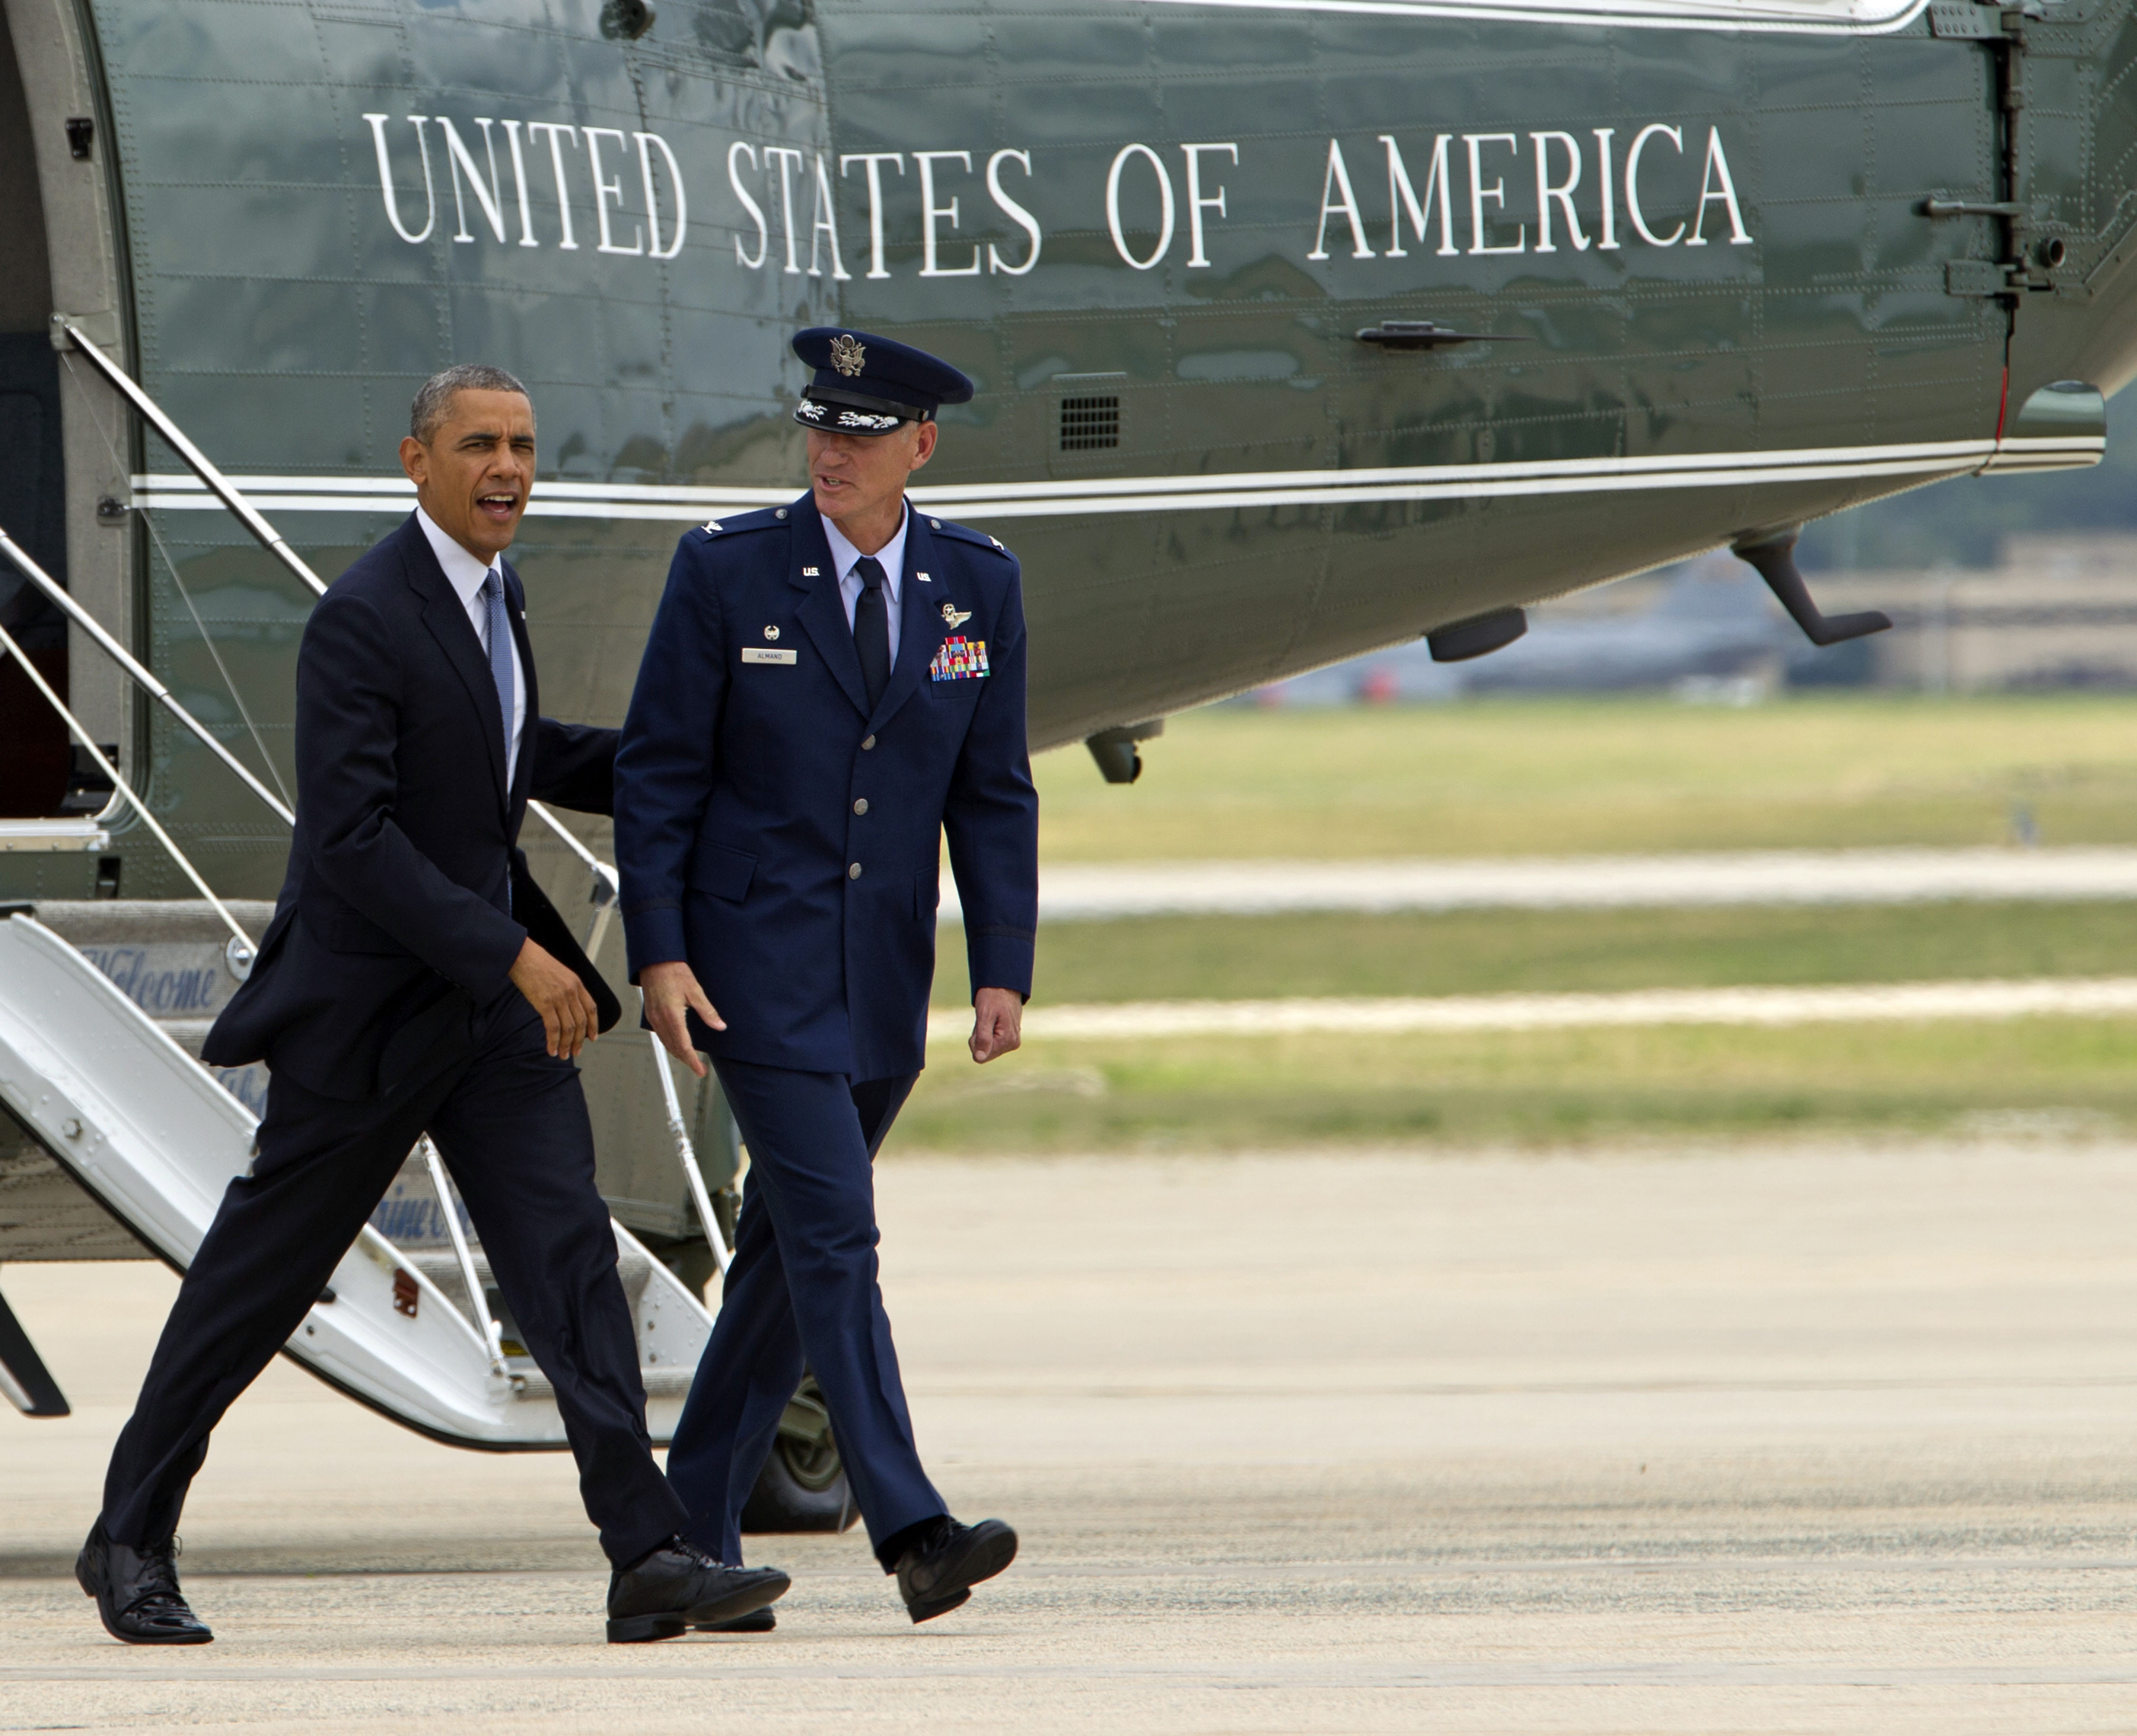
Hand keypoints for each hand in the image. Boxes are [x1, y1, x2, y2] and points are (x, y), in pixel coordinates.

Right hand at [509, 937, 599, 1059]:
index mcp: (577, 983)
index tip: (593, 1037)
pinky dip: (553, 1041)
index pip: (591, 1008)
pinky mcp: (544, 1003)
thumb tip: (567, 1007)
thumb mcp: (559, 973)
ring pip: (568, 1028)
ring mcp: (559, 997)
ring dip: (566, 1044)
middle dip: (579, 1040)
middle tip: (576, 1052)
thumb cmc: (536, 962)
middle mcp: (571, 991)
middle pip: (581, 1022)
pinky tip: (551, 1049)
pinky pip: (553, 1028)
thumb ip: (567, 988)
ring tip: (563, 1054)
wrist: (521, 955)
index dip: (593, 1025)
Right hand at [641, 959, 723, 1076]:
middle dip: (686, 1060)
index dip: (692, 1061)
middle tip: (698, 1068)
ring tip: (689, 1059)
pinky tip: (676, 1043)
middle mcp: (660, 1019)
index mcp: (672, 1015)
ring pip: (666, 1043)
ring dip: (677, 1053)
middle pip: (674, 1048)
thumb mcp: (695, 991)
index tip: (700, 1070)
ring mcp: (653, 1018)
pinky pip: (660, 1035)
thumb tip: (719, 1025)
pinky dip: (669, 1043)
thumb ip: (707, 1011)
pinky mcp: (651, 1014)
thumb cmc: (674, 972)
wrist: (655, 961)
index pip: (683, 1046)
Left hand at [970, 986, 1022, 1063]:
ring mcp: (1013, 1041)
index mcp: (1007, 1040)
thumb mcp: (984, 1015)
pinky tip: (993, 1020)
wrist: (1004, 984)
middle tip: (985, 1019)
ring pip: (987, 1047)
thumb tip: (979, 1058)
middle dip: (979, 1037)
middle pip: (985, 1052)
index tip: (981, 1024)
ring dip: (983, 1033)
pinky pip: (992, 1041)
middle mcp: (1013, 1043)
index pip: (981, 1056)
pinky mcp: (1010, 1037)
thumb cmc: (993, 996)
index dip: (975, 1041)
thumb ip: (982, 1038)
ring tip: (990, 1017)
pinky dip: (988, 1031)